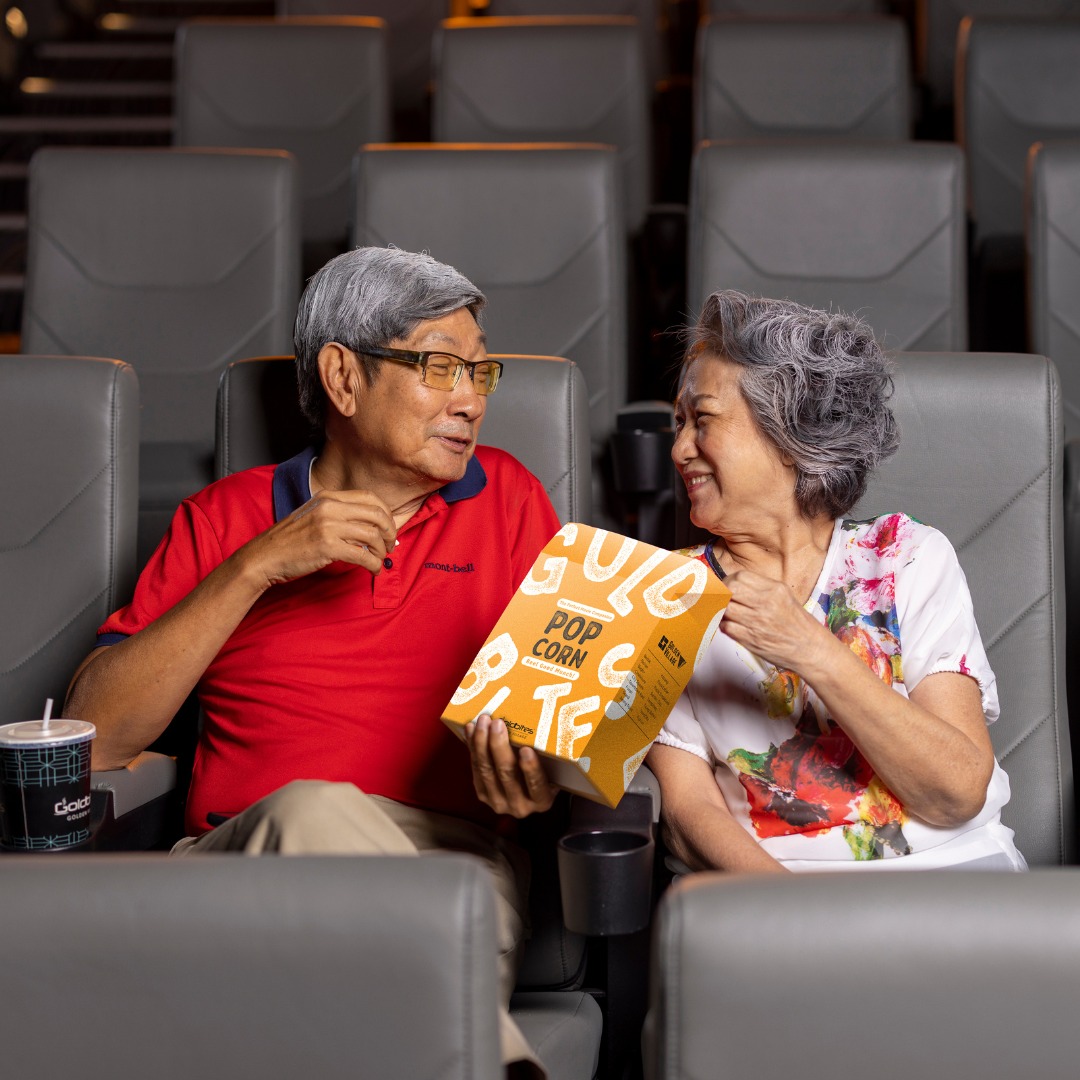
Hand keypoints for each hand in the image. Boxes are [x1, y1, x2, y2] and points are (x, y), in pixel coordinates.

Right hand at [237, 489, 397, 587]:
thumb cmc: (290, 541)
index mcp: (328, 496)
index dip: (386, 514)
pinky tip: (373, 570)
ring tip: (380, 560)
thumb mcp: (314, 516)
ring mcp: (328, 526)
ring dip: (382, 551)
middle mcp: (330, 507)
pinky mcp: (327, 547)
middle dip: (389, 531)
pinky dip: (374, 565)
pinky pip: (363, 555)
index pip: (370, 498)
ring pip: (372, 535)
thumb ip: (340, 516)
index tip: (389, 528)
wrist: (264, 556)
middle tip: (390, 545)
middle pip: (377, 514)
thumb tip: (372, 529)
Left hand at [465, 713, 557, 817]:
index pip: (537, 786)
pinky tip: (471, 730)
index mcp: (542, 800)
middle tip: (498, 723)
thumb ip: (545, 755)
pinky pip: (476, 769)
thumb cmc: (544, 773)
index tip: (525, 749)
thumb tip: (536, 719)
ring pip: (487, 770)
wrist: (526, 794)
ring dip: (482, 743)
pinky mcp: (483, 795)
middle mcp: (521, 806)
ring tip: (483, 722)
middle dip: (499, 746)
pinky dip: (473, 747)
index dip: (531, 769)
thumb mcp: (551, 770)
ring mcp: (499, 802)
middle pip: (507, 774)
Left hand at [720, 568, 831, 674]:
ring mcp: (757, 622)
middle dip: (722, 594)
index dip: (729, 581)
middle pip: (730, 590)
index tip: (727, 587)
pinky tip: (731, 626)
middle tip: (722, 600)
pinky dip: (725, 626)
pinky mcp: (751, 639)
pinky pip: (727, 627)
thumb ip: (760, 590)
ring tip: (726, 613)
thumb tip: (733, 585)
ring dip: (721, 610)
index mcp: (774, 590)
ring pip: (725, 608)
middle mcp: (766, 603)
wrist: (810, 649)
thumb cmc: (796, 623)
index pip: (740, 576)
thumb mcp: (784, 597)